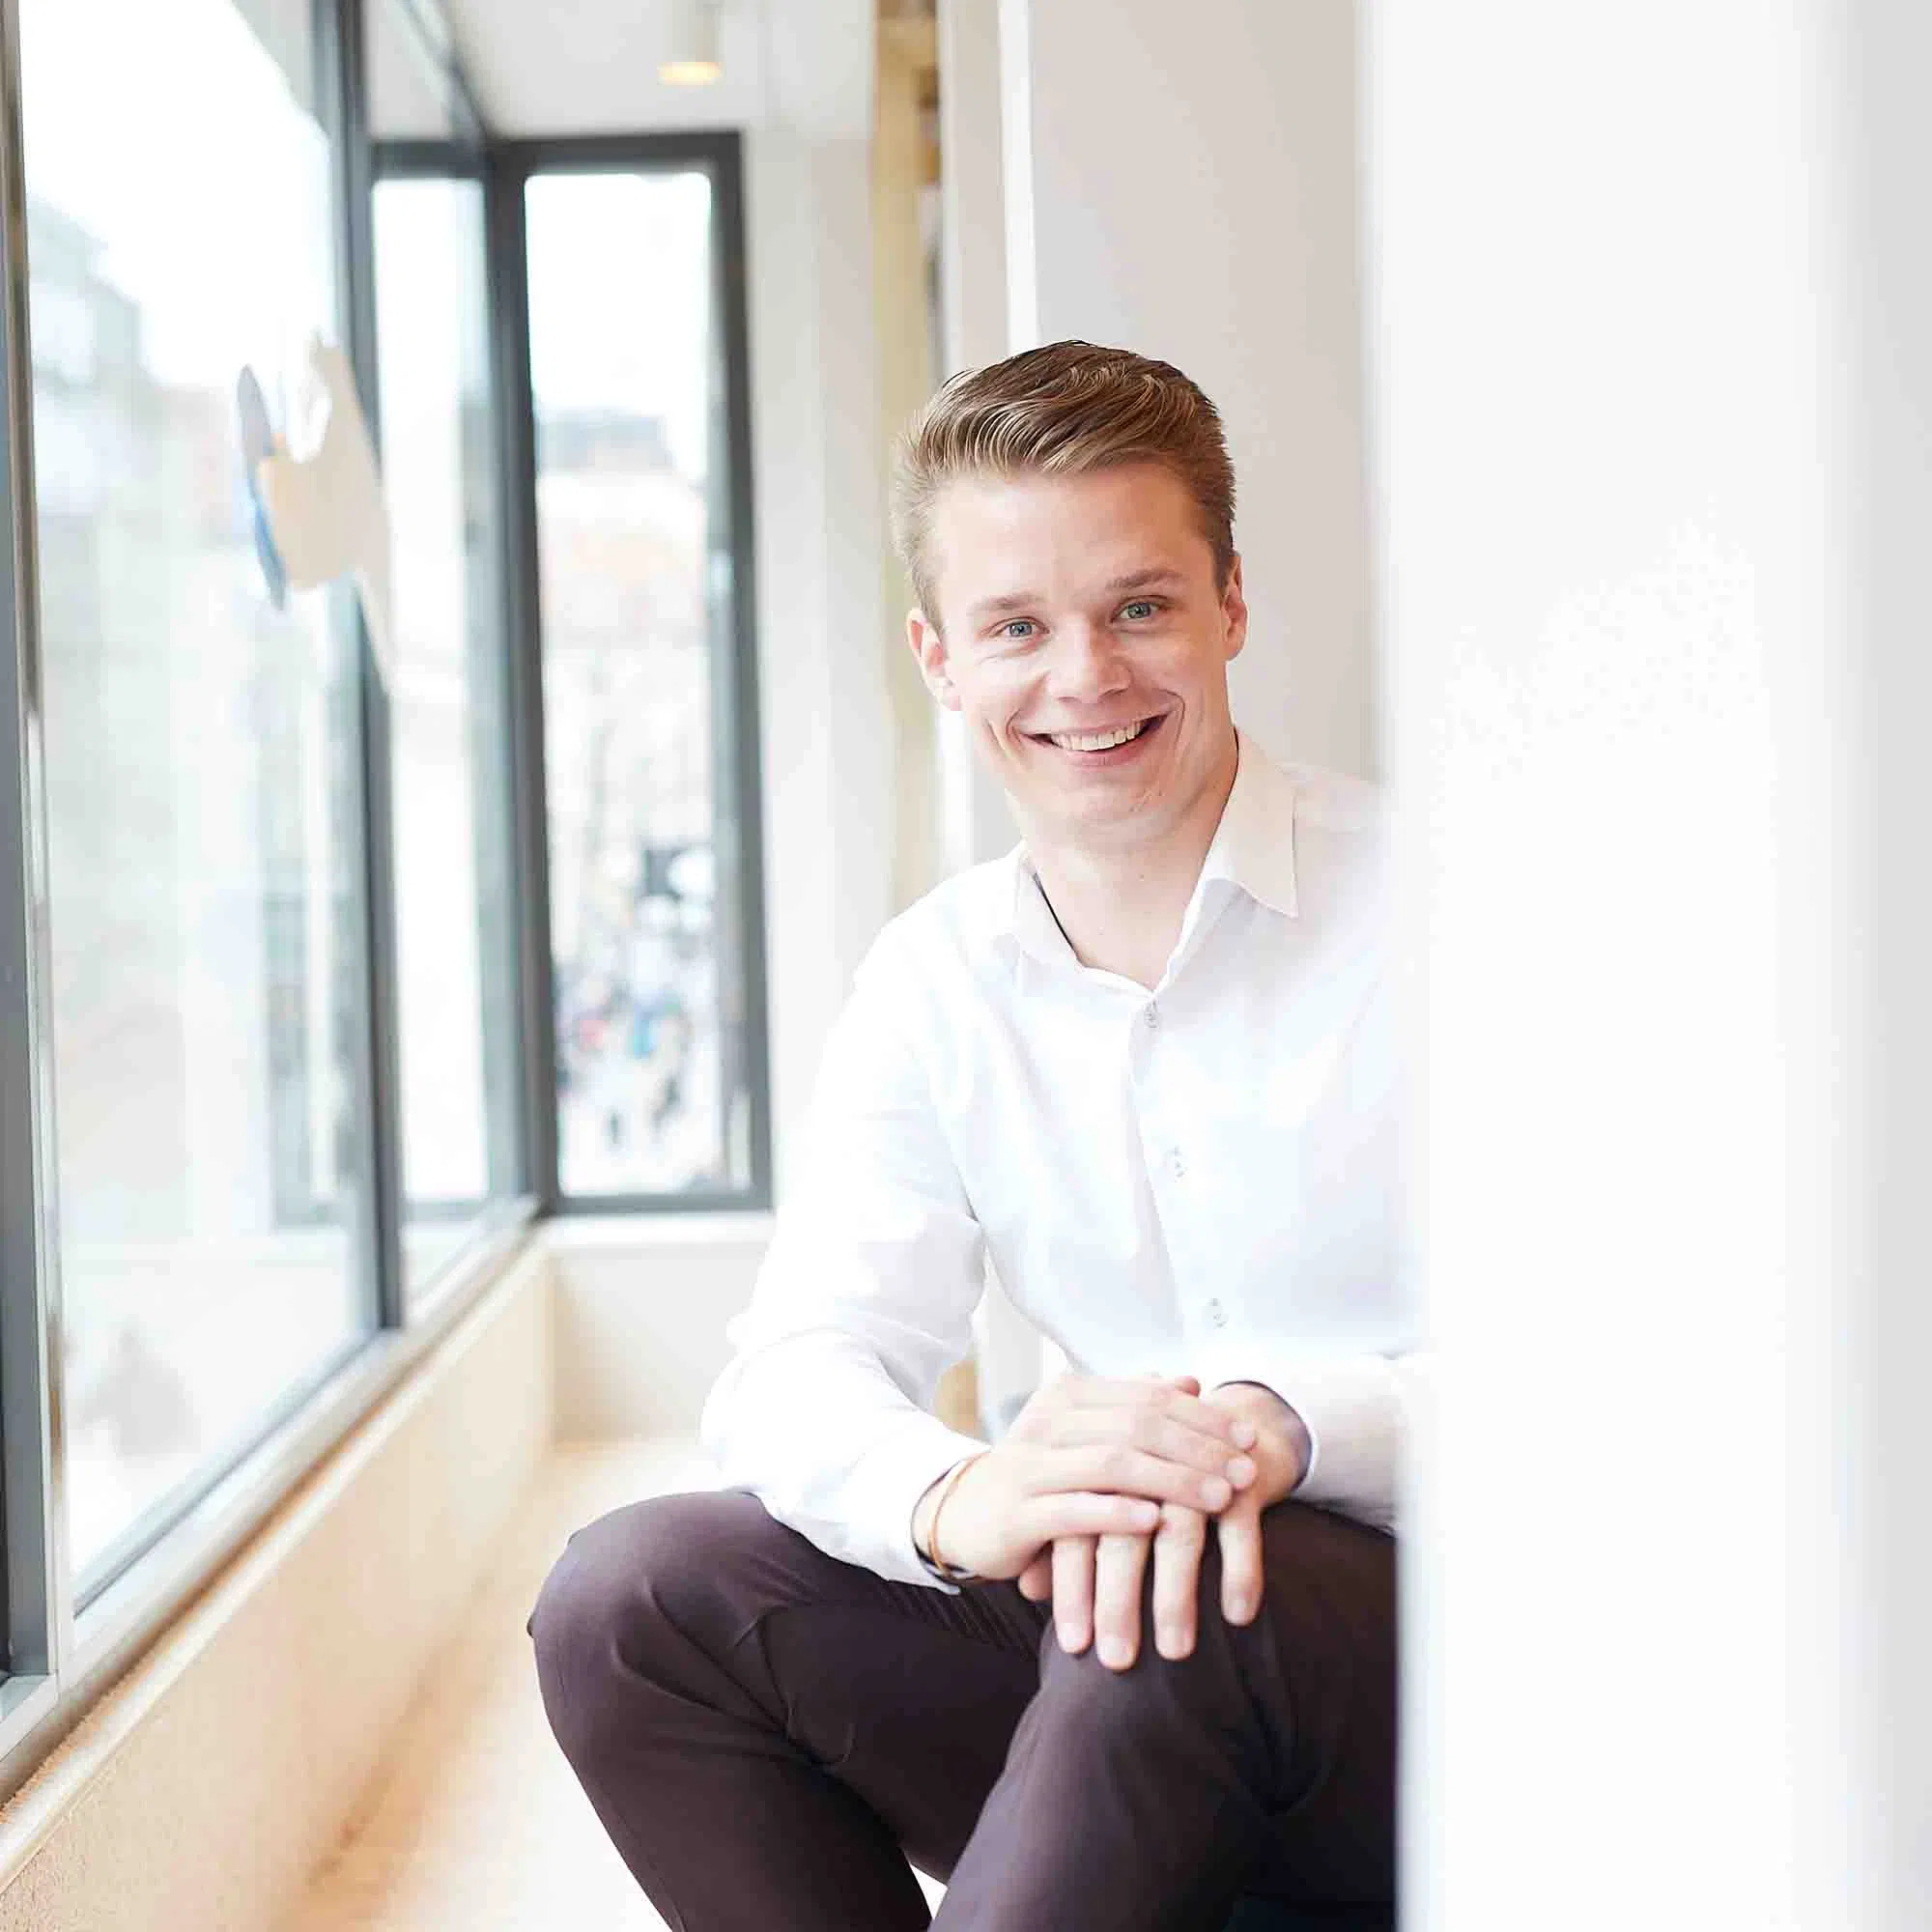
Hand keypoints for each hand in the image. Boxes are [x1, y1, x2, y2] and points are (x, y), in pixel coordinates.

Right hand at [913, 1371, 1259, 1582]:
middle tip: (1246, 1471)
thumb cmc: (1041, 1474)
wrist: (963, 1513)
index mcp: (1070, 1396)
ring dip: (1173, 1480)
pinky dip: (1118, 1514)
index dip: (1204, 1416)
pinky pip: (1074, 1510)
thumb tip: (1191, 1381)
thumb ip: (1134, 1406)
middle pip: (1138, 1426)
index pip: (1150, 1397)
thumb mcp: (1086, 1435)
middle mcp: (1049, 1422)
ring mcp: (1031, 1465)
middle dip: (1200, 1448)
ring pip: (1113, 1464)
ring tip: (1219, 1498)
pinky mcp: (1017, 1513)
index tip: (1251, 1438)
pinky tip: (1156, 1522)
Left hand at [1023, 1380, 1309, 1670]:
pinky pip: (1239, 1525)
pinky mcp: (1241, 1473)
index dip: (1072, 1588)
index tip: (1073, 1645)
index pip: (1075, 1530)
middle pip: (1121, 1534)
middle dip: (1117, 1601)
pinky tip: (1236, 1617)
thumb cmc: (1154, 1480)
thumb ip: (1068, 1542)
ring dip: (1175, 1596)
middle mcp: (1143, 1466)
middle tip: (1116, 1661)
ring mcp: (1193, 1467)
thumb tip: (1026, 1588)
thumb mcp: (1110, 1504)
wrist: (1227, 1425)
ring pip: (1180, 1533)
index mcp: (1102, 1470)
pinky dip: (1240, 1569)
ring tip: (1173, 1652)